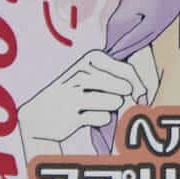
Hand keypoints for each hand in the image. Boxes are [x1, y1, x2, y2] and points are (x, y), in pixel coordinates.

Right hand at [17, 49, 153, 145]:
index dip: (138, 84)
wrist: (37, 116)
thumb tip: (142, 94)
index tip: (139, 94)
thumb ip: (119, 78)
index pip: (126, 70)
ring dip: (111, 108)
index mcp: (89, 59)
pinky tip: (86, 116)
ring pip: (115, 102)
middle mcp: (81, 74)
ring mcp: (75, 95)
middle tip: (117, 102)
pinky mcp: (72, 117)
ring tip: (97, 106)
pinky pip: (103, 118)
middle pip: (123, 87)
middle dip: (126, 99)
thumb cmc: (73, 93)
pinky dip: (100, 119)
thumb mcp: (90, 75)